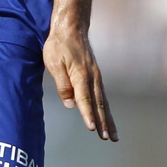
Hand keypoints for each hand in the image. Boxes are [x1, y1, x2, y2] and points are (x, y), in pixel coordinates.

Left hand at [43, 24, 116, 140]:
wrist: (71, 28)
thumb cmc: (59, 45)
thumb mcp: (54, 63)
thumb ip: (62, 84)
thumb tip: (70, 103)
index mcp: (80, 75)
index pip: (84, 99)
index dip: (87, 114)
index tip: (92, 128)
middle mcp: (92, 78)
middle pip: (98, 104)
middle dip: (103, 122)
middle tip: (107, 138)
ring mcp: (96, 77)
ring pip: (103, 102)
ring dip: (108, 119)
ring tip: (112, 135)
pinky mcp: (95, 76)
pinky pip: (102, 96)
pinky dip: (105, 109)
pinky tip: (107, 118)